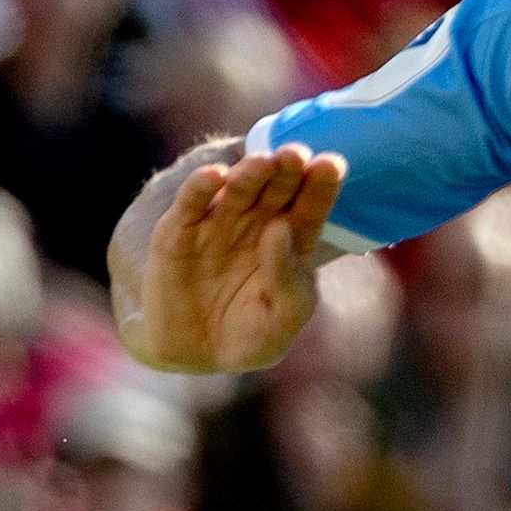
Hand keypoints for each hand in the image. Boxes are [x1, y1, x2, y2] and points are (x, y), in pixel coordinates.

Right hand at [125, 143, 350, 376]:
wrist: (195, 356)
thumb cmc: (250, 337)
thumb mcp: (282, 321)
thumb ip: (290, 282)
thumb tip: (281, 229)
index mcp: (290, 241)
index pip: (310, 207)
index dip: (321, 186)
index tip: (332, 165)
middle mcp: (256, 223)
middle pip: (276, 188)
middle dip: (287, 169)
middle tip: (296, 154)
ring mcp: (217, 223)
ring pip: (237, 189)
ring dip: (250, 173)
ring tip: (264, 162)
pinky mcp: (179, 231)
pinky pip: (191, 203)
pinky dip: (200, 187)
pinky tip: (215, 176)